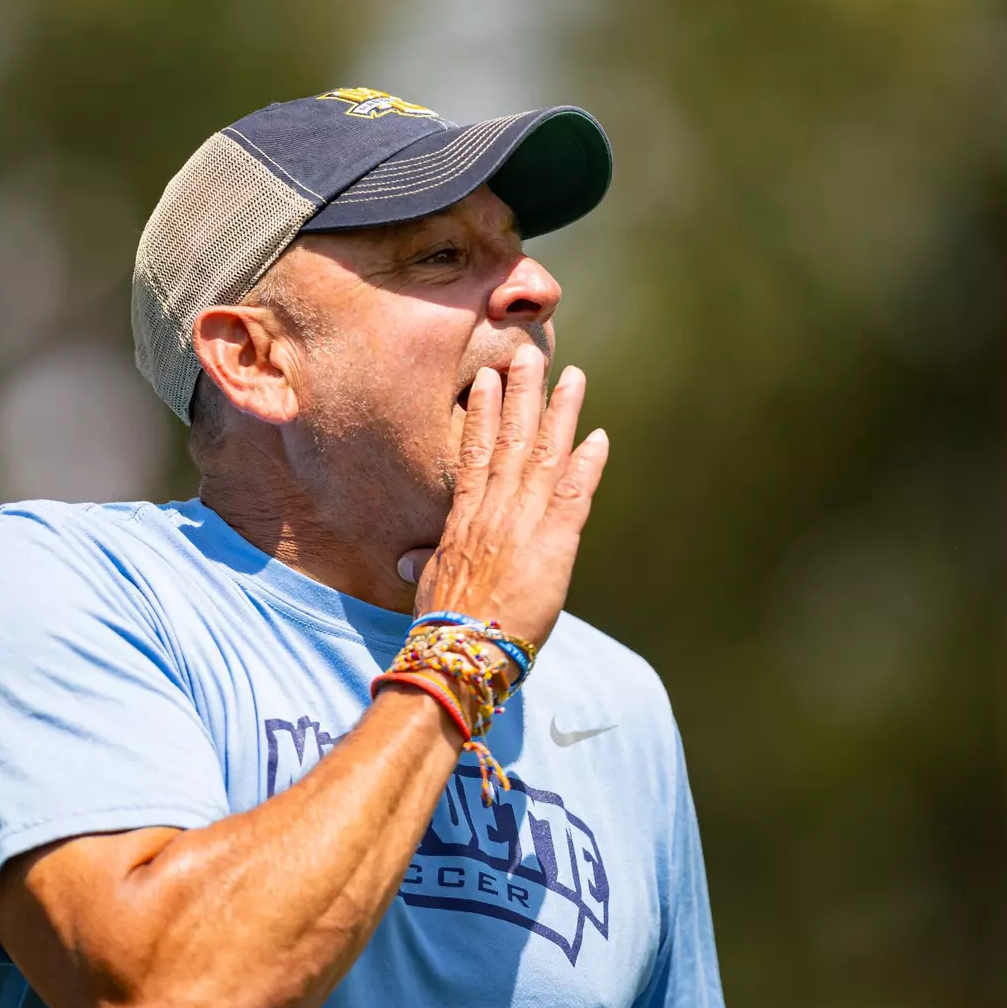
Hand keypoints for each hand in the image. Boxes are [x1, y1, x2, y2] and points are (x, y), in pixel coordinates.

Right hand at [399, 344, 608, 648]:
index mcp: (464, 518)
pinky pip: (576, 496)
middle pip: (512, 440)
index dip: (485, 414)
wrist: (463, 651)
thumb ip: (427, 562)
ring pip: (545, 456)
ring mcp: (525, 524)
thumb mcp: (428, 585)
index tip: (488, 380)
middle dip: (522, 394)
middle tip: (529, 355)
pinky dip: (588, 465)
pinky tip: (598, 436)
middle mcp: (495, 511)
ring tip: (571, 376)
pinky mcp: (554, 545)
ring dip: (560, 413)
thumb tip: (408, 560)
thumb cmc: (443, 624)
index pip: (475, 453)